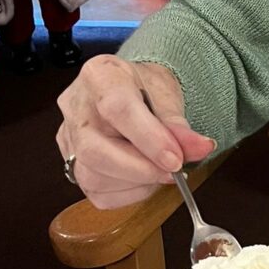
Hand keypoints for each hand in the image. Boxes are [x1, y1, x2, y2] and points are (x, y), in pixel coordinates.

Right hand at [56, 55, 215, 209]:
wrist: (133, 89)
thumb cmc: (147, 89)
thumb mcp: (168, 96)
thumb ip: (180, 126)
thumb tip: (201, 148)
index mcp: (99, 75)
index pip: (117, 109)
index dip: (149, 139)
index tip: (175, 160)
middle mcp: (74, 106)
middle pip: (94, 150)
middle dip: (140, 169)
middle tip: (173, 172)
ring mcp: (68, 137)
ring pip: (91, 176)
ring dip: (135, 183)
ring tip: (160, 172)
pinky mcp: (70, 163)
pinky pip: (96, 192)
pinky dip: (127, 193)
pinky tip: (143, 179)